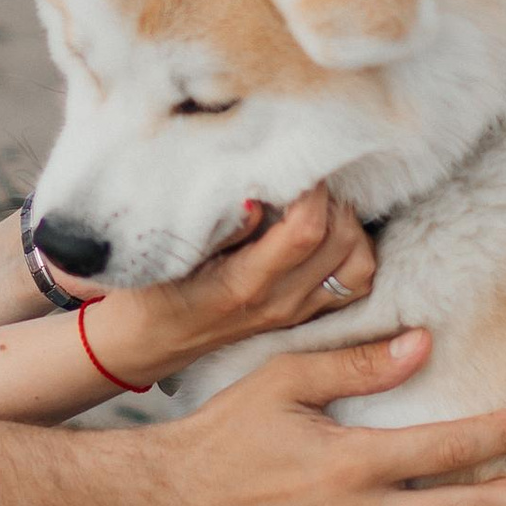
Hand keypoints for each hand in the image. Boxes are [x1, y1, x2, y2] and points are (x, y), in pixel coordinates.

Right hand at [80, 184, 376, 385]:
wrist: (146, 343)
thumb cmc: (149, 293)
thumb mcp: (165, 256)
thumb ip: (217, 228)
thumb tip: (257, 197)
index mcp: (244, 285)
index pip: (306, 231)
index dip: (311, 189)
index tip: (294, 163)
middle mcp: (279, 302)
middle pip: (343, 242)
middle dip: (333, 199)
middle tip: (306, 178)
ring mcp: (294, 313)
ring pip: (360, 265)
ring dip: (350, 226)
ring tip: (320, 204)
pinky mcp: (301, 316)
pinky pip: (353, 284)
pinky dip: (353, 252)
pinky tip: (328, 231)